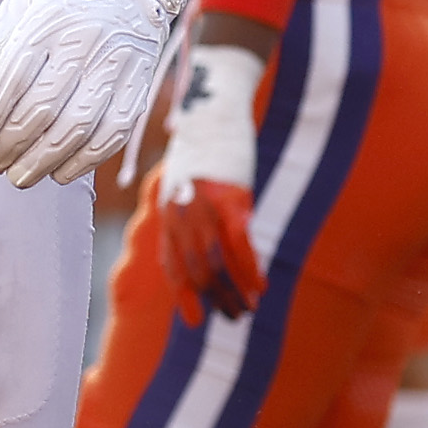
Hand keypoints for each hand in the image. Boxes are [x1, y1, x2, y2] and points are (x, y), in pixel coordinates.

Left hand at [0, 0, 210, 185]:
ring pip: (76, 129)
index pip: (9, 82)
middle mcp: (83, 44)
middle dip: (9, 147)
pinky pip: (112, 136)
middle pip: (41, 110)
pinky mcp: (139, 88)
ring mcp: (115, 67)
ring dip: (42, 162)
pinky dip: (83, 162)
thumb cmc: (66, 0)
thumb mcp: (23, 3)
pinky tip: (60, 173)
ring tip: (18, 176)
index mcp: (46, 23)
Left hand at [151, 40, 267, 315]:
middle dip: (214, 300)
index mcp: (167, 211)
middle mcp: (180, 215)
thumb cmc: (202, 141)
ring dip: (234, 293)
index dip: (183, 295)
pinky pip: (241, 247)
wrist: (212, 106)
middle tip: (231, 319)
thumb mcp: (184, 177)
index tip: (192, 321)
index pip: (171, 264)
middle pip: (196, 271)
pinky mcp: (231, 200)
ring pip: (218, 265)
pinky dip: (251, 271)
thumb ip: (188, 209)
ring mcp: (204, 209)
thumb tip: (202, 236)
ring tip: (247, 311)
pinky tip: (261, 287)